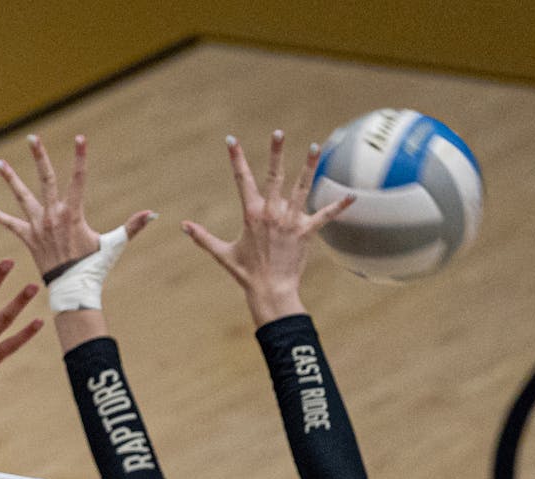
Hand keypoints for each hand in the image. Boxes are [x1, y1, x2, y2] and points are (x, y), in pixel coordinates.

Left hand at [0, 134, 152, 276]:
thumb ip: (132, 227)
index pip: (78, 179)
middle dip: (38, 157)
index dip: (80, 157)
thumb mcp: (114, 245)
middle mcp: (52, 215)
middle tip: (31, 138)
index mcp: (73, 213)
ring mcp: (38, 226)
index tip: (80, 138)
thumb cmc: (95, 267)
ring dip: (10, 179)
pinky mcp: (28, 238)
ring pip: (21, 197)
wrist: (72, 289)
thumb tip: (153, 214)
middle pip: (45, 179)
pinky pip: (10, 225)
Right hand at [182, 131, 354, 325]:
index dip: (236, 158)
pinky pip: (324, 216)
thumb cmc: (246, 273)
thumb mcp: (222, 253)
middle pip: (274, 176)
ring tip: (315, 146)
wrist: (270, 291)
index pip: (241, 180)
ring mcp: (291, 221)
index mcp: (251, 214)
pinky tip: (352, 196)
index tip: (231, 140)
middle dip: (276, 152)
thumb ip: (203, 237)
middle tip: (278, 132)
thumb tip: (182, 226)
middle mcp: (272, 213)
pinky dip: (338, 207)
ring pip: (301, 188)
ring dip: (309, 166)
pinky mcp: (306, 232)